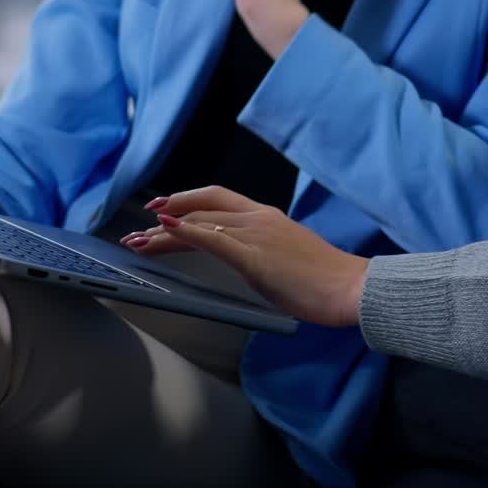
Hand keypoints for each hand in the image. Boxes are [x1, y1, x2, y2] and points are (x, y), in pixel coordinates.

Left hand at [119, 186, 366, 327]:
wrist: (349, 286)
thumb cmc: (324, 279)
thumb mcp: (287, 256)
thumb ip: (263, 251)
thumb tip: (245, 260)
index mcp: (268, 217)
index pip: (218, 200)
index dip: (187, 200)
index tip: (163, 208)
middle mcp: (258, 218)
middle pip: (202, 208)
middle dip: (167, 213)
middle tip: (140, 227)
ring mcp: (256, 235)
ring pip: (201, 222)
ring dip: (165, 231)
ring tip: (139, 240)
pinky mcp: (254, 256)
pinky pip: (213, 238)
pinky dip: (186, 231)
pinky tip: (166, 230)